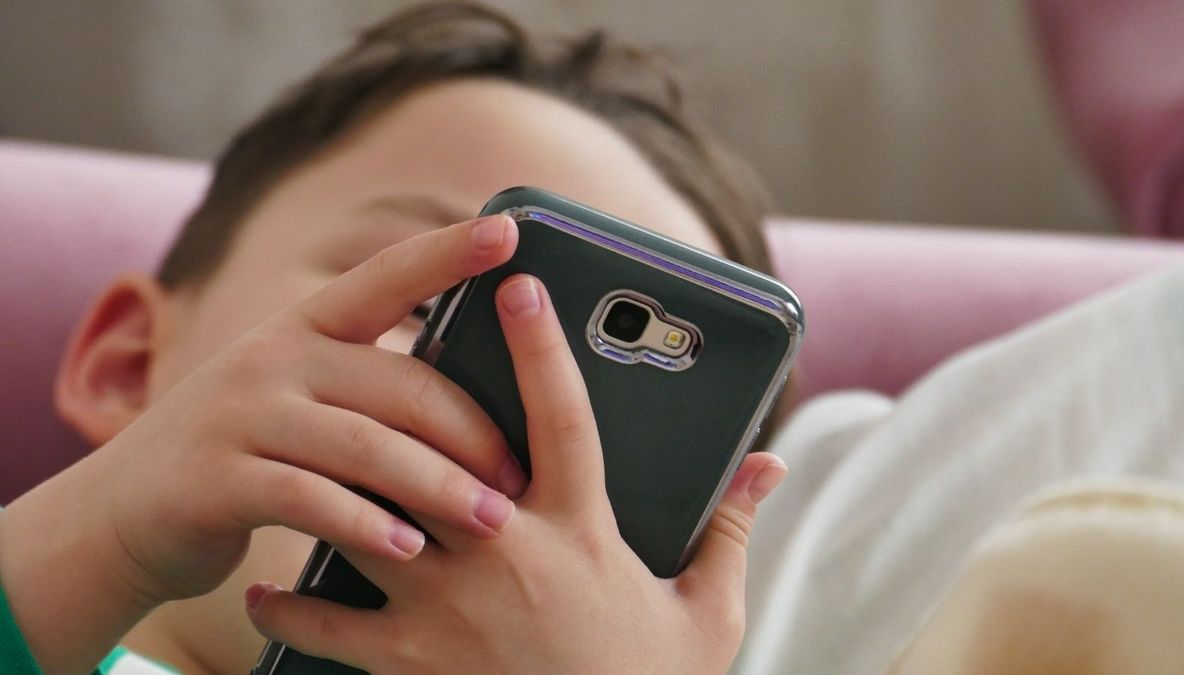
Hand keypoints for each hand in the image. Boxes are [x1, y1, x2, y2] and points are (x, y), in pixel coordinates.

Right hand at [0, 215, 524, 672]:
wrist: (120, 512)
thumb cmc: (246, 452)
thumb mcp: (298, 398)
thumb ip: (368, 388)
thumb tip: (479, 400)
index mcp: (304, 326)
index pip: (387, 276)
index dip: (450, 252)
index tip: (511, 230)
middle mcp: (273, 356)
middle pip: (400, 384)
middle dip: (473, 432)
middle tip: (520, 476)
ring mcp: (241, 415)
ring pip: (366, 446)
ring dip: (438, 488)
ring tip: (492, 520)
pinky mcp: (216, 479)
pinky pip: (310, 500)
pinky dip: (366, 525)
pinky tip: (409, 548)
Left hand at [245, 274, 788, 673]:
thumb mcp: (708, 613)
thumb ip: (732, 529)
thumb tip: (771, 463)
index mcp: (580, 530)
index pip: (563, 416)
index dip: (542, 344)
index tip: (518, 283)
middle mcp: (507, 553)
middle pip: (435, 450)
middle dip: (404, 397)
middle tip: (373, 354)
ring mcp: (449, 605)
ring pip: (368, 515)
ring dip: (334, 481)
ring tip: (306, 454)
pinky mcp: (408, 661)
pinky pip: (330, 622)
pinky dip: (293, 602)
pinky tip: (272, 582)